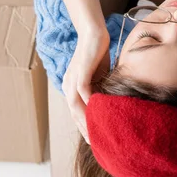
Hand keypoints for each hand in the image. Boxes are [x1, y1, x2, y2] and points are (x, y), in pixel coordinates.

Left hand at [62, 26, 109, 142]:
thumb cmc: (97, 54)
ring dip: (86, 120)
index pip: (76, 113)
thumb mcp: (99, 77)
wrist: (94, 33)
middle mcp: (68, 86)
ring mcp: (72, 79)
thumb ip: (100, 90)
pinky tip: (100, 111)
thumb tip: (108, 105)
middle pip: (74, 114)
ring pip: (76, 106)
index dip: (85, 127)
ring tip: (97, 132)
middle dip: (85, 129)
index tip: (95, 139)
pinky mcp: (80, 72)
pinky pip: (83, 92)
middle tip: (97, 142)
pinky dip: (90, 103)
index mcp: (72, 88)